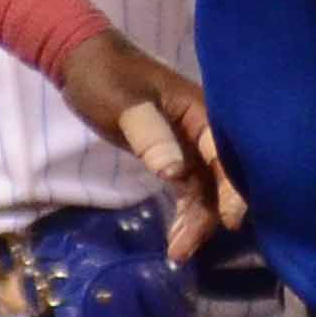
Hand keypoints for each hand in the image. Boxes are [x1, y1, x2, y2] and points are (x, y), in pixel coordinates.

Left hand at [54, 33, 246, 256]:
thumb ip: (151, 137)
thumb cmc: (106, 79)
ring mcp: (191, 145)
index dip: (232, 189)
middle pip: (220, 179)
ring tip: (177, 252)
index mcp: (202, 112)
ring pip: (206, 190)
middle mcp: (204, 131)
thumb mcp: (125, 105)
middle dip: (210, 215)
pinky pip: (190, 190)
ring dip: (196, 221)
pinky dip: (185, 214)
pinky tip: (176, 240)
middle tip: (184, 248)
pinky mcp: (176, 157)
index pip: (225, 155)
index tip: (230, 222)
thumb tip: (174, 173)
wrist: (83, 64)